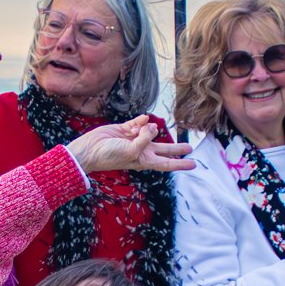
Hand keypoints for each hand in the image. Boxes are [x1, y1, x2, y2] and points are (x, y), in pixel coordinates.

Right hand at [65, 115, 192, 174]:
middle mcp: (142, 150)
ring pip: (151, 132)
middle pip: (164, 148)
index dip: (180, 163)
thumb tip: (152, 127)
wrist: (90, 149)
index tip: (194, 164)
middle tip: (190, 147)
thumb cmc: (109, 156)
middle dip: (177, 148)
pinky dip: (141, 121)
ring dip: (150, 129)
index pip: (167, 163)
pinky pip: (139, 122)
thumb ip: (145, 140)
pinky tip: (141, 120)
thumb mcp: (131, 151)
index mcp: (144, 160)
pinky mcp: (126, 128)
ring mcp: (134, 139)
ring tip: (141, 130)